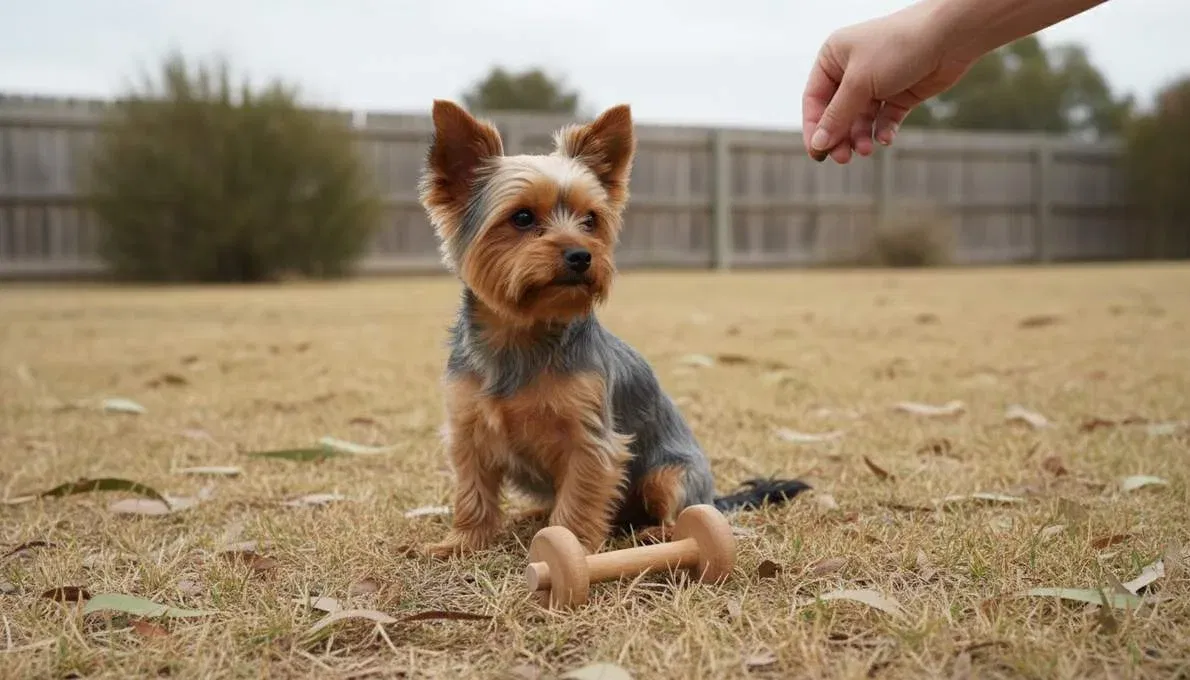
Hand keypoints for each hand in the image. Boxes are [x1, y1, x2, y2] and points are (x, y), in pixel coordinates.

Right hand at [801, 3, 974, 163]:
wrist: (950, 36)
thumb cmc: (899, 46)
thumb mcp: (859, 82)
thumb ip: (837, 116)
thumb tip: (817, 144)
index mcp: (833, 58)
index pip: (814, 100)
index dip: (814, 128)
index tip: (818, 152)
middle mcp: (852, 71)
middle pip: (836, 114)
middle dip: (840, 136)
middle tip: (843, 157)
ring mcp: (876, 83)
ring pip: (860, 120)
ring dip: (861, 137)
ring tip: (867, 149)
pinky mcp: (899, 94)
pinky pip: (884, 119)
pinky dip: (883, 130)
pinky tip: (886, 138)